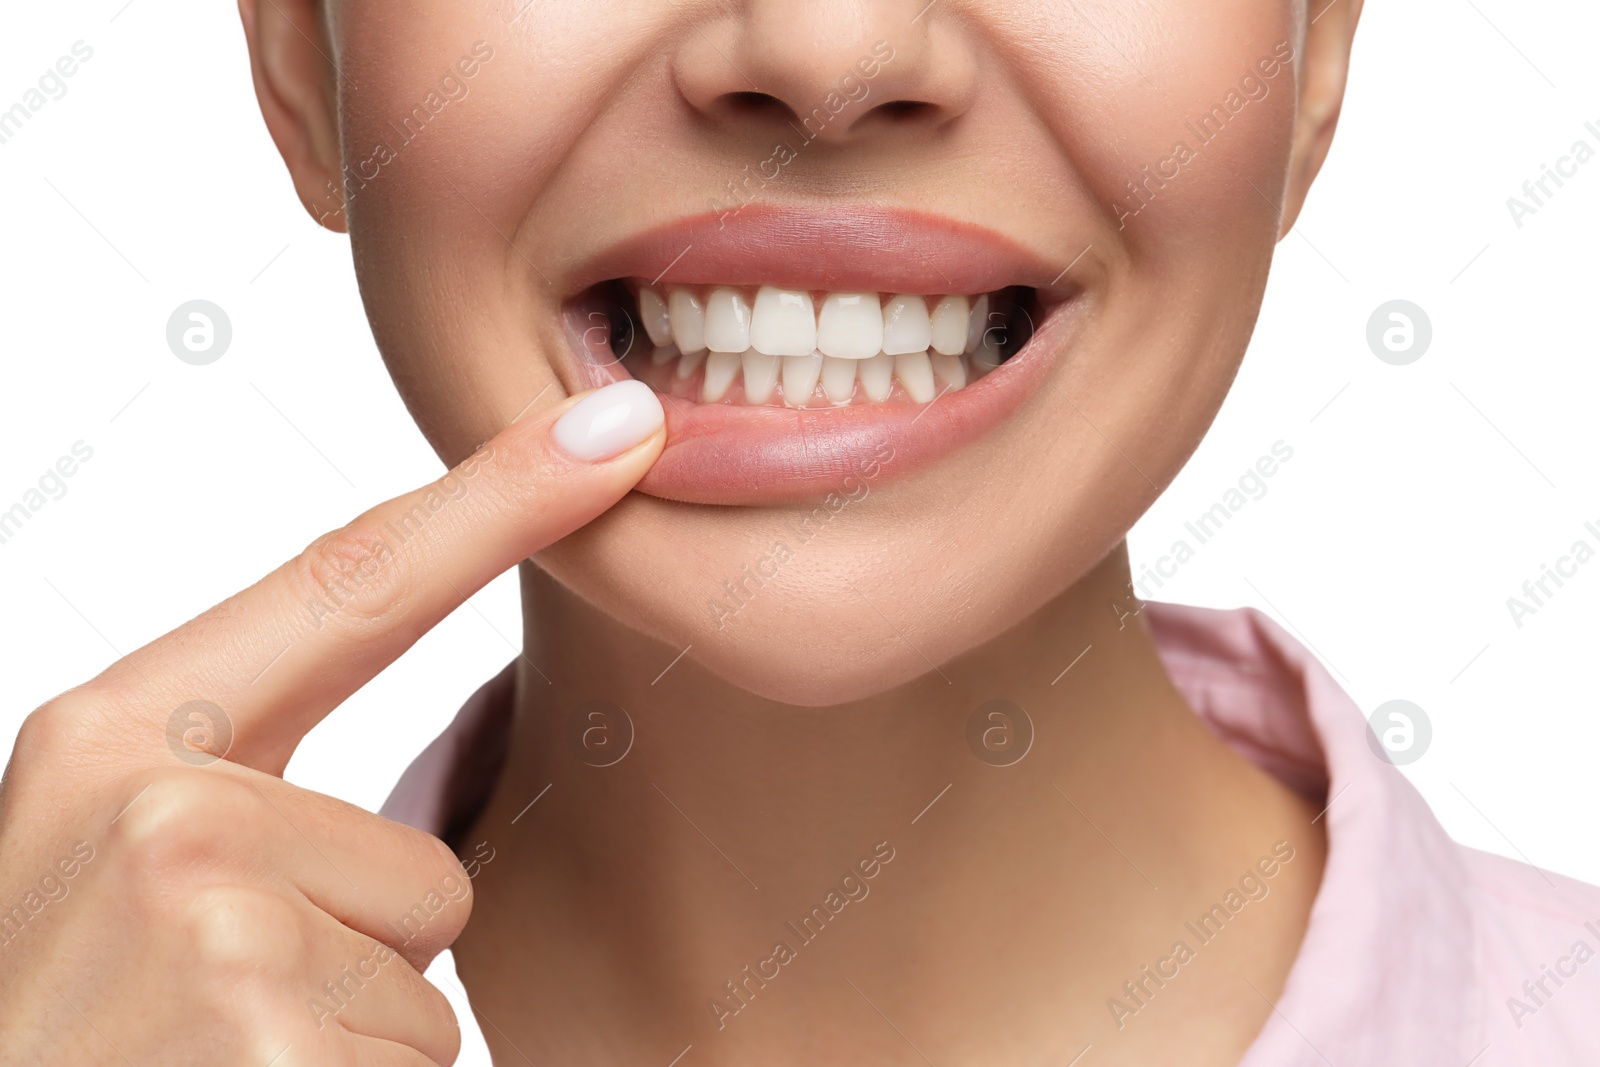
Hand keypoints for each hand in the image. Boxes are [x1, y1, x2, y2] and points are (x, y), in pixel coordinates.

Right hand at [0, 381, 663, 1064]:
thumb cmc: (60, 1029)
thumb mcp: (101, 870)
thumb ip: (231, 797)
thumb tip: (412, 829)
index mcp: (114, 743)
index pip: (351, 588)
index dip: (500, 503)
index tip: (619, 432)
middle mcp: (166, 812)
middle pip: (424, 863)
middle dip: (354, 958)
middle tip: (206, 1020)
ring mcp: (224, 930)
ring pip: (425, 967)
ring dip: (344, 1035)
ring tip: (207, 1066)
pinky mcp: (274, 1042)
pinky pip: (421, 1056)